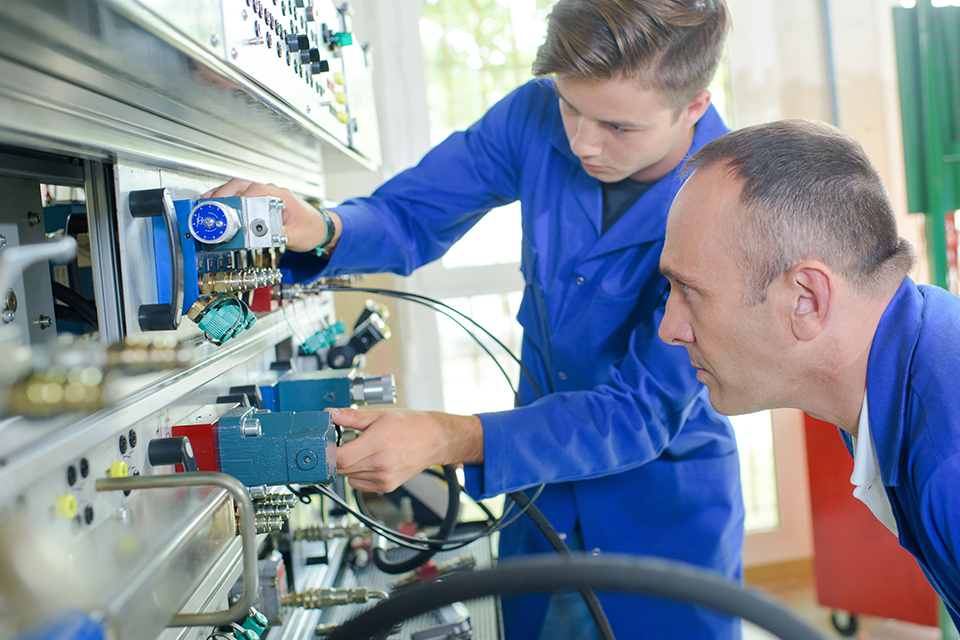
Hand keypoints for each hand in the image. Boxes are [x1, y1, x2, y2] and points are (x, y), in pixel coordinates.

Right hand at [202, 179, 340, 252]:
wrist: (321, 228)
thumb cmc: (311, 228)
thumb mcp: (295, 236)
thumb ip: (276, 235)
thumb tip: (258, 235)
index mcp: (279, 195)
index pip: (252, 191)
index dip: (235, 199)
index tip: (223, 208)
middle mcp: (271, 191)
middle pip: (240, 186)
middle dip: (222, 194)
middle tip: (209, 206)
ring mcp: (266, 194)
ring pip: (239, 188)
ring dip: (223, 195)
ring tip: (208, 205)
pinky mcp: (262, 201)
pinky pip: (242, 195)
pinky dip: (229, 199)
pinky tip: (219, 205)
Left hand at [330, 407, 483, 492]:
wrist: (435, 439)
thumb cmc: (411, 425)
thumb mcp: (379, 414)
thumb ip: (351, 416)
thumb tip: (330, 415)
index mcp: (378, 442)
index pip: (340, 457)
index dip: (328, 452)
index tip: (325, 445)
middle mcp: (381, 464)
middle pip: (342, 468)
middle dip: (337, 456)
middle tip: (342, 443)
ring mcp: (384, 478)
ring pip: (349, 477)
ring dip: (348, 465)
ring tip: (362, 450)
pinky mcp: (387, 486)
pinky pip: (359, 484)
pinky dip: (357, 474)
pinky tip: (368, 461)